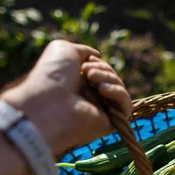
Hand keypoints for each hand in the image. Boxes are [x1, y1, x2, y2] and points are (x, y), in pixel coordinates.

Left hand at [0, 40, 131, 154]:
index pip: (101, 72)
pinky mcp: (109, 125)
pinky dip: (118, 93)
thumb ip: (83, 51)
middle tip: (87, 72)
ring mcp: (99, 112)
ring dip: (109, 78)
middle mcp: (88, 99)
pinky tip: (103, 89)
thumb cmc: (52, 76)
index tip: (87, 62)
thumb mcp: (64, 50)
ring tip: (92, 78)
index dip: (99, 64)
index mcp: (77, 84)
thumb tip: (97, 56)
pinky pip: (126, 107)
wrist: (48, 103)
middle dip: (104, 70)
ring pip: (119, 90)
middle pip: (112, 79)